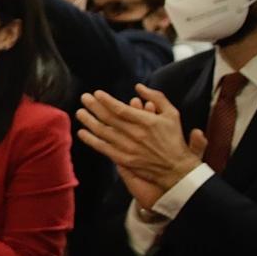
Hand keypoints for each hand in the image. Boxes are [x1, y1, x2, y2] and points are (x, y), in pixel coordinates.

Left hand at [76, 87, 206, 209]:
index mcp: (147, 122)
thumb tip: (138, 87)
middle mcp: (136, 134)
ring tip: (80, 112)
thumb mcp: (172, 114)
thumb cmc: (174, 138)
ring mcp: (128, 148)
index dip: (106, 101)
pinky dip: (91, 140)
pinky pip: (104, 148)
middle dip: (94, 107)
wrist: (176, 168)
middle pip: (109, 119)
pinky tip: (82, 133)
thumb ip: (157, 98)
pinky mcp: (124, 159)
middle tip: (84, 98)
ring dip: (89, 121)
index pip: (121, 109)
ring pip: (104, 132)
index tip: (96, 93)